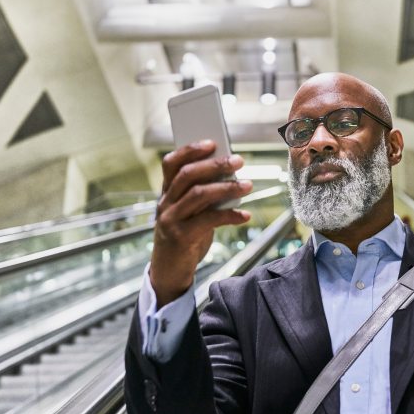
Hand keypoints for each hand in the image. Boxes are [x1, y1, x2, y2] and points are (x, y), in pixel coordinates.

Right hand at [150, 140, 252, 307]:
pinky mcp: (181, 238)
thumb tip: (229, 175)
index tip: (213, 143)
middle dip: (215, 165)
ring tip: (248, 185)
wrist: (168, 271)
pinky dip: (230, 215)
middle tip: (239, 160)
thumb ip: (201, 195)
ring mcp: (170, 220)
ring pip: (199, 195)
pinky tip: (245, 215)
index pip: (171, 163)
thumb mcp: (188, 212)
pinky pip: (208, 220)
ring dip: (227, 187)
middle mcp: (165, 203)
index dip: (190, 150)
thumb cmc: (184, 236)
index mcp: (166, 193)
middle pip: (188, 175)